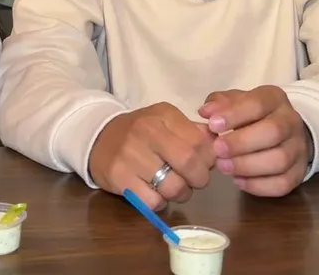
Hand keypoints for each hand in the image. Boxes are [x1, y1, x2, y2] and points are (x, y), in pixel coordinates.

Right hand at [87, 102, 216, 210]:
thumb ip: (193, 131)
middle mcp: (147, 130)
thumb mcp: (166, 122)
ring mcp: (131, 154)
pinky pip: (153, 201)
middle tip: (195, 181)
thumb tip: (220, 143)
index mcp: (164, 114)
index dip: (209, 159)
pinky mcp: (119, 177)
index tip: (205, 164)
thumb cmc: (140, 132)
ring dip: (181, 193)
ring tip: (174, 187)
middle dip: (200, 179)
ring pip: (174, 186)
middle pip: (189, 163)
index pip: (201, 141)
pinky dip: (160, 203)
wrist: (98, 138)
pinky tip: (155, 193)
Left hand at [198, 86, 311, 196]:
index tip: (213, 125)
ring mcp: (298, 149)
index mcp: (275, 99)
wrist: (285, 133)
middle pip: (273, 132)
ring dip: (247, 166)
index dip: (235, 115)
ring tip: (223, 167)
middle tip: (217, 150)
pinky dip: (258, 185)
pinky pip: (282, 184)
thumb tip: (205, 112)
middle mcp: (291, 122)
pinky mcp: (299, 173)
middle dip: (241, 143)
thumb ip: (220, 103)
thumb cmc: (252, 115)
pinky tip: (238, 181)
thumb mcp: (237, 101)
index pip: (258, 104)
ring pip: (279, 160)